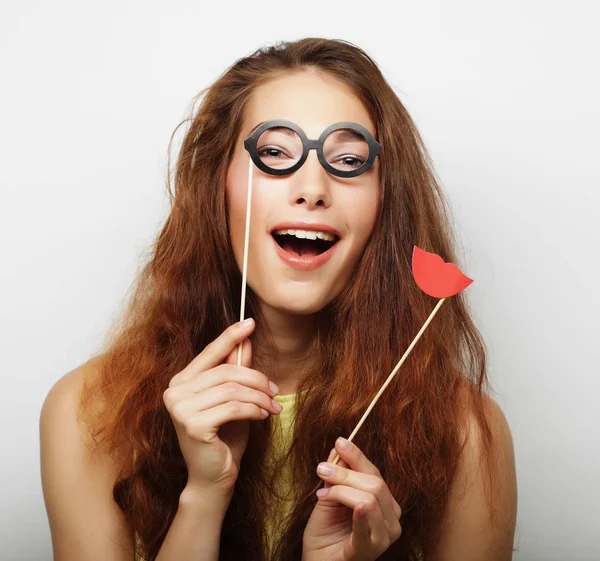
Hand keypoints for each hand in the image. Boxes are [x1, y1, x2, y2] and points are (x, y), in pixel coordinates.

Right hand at [162, 319, 281, 497]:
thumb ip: (235, 370)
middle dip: (257, 379)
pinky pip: (233, 407)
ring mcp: (180, 408)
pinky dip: (254, 409)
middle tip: (275, 391)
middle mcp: (174, 391)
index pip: (210, 352)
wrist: (213, 477)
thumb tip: (246, 340)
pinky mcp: (192, 424)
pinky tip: (263, 416)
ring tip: (272, 407)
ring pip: (232, 389)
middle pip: (226, 371)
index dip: (230, 336)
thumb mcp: (232, 399)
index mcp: (181, 381)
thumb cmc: (223, 437)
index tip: (251, 322)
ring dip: (260, 397)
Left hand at [302, 438, 401, 560]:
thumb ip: (338, 473)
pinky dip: (361, 513)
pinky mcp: (368, 550)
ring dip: (341, 490)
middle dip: (345, 473)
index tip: (340, 442)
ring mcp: (383, 537)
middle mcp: (391, 520)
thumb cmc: (325, 533)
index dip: (357, 456)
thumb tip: (340, 445)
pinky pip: (368, 525)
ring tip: (321, 495)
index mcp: (385, 505)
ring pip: (369, 498)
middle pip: (374, 484)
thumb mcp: (330, 495)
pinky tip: (354, 505)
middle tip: (321, 470)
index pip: (375, 474)